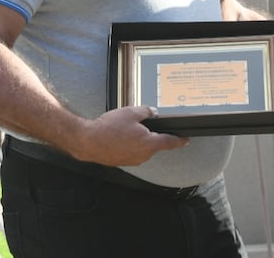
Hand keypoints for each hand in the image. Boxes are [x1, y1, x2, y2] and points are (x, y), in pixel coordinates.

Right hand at [74, 106, 188, 166]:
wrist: (88, 141)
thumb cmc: (109, 128)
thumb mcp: (131, 112)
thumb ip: (146, 112)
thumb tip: (153, 113)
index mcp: (149, 143)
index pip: (170, 142)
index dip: (179, 141)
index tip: (186, 140)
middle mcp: (143, 155)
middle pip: (154, 143)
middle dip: (150, 134)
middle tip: (139, 123)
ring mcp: (132, 160)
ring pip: (141, 147)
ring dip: (137, 139)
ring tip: (124, 129)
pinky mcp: (122, 161)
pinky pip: (131, 151)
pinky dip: (128, 144)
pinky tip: (118, 136)